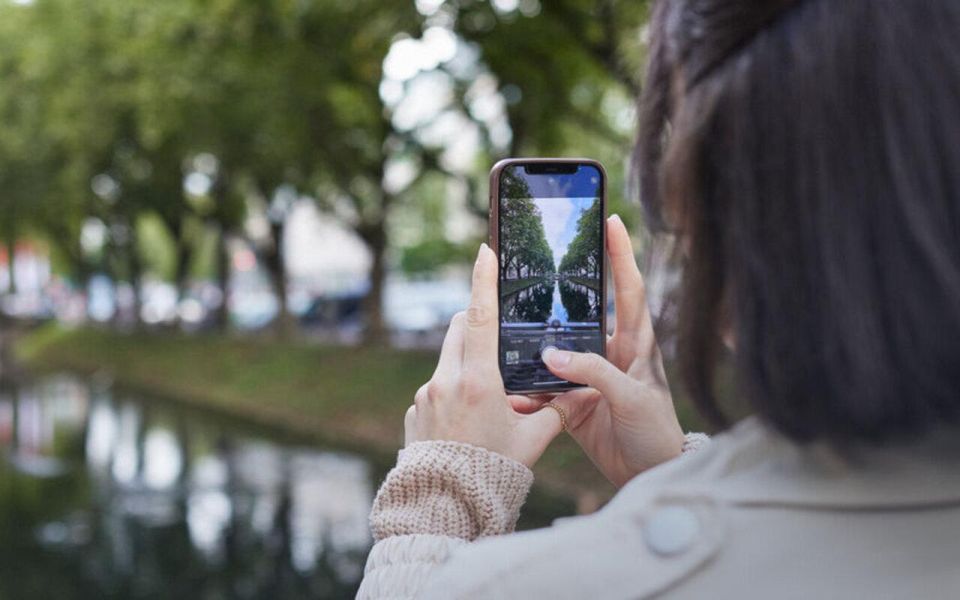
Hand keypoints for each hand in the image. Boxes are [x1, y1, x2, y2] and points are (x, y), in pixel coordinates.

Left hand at [404, 244, 565, 467]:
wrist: (445, 506)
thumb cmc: (494, 473)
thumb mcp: (533, 441)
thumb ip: (554, 411)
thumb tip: (576, 393)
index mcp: (478, 381)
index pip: (480, 317)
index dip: (482, 280)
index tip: (483, 250)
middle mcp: (446, 381)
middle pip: (461, 329)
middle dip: (478, 322)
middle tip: (499, 334)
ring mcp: (425, 395)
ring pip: (448, 359)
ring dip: (467, 362)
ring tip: (489, 395)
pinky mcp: (414, 410)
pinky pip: (436, 387)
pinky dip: (453, 391)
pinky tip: (467, 421)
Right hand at [513, 215, 684, 486]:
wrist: (649, 475)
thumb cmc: (656, 432)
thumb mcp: (631, 397)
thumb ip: (594, 373)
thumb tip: (552, 355)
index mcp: (635, 344)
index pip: (629, 289)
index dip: (622, 254)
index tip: (612, 220)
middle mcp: (610, 353)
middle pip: (584, 309)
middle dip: (563, 286)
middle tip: (540, 258)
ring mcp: (589, 376)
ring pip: (556, 348)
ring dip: (534, 342)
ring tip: (508, 321)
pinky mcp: (572, 402)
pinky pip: (543, 388)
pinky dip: (526, 390)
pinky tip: (508, 389)